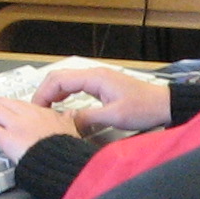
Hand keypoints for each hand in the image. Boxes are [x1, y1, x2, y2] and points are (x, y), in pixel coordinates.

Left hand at [0, 96, 75, 159]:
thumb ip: (68, 120)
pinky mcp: (8, 138)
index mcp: (41, 112)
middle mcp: (27, 114)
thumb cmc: (68, 150)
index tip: (2, 121)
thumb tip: (71, 114)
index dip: (6, 112)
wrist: (66, 162)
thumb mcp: (72, 129)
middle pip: (0, 102)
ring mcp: (17, 125)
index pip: (17, 104)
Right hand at [32, 60, 171, 131]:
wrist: (164, 104)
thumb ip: (89, 119)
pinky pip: (76, 87)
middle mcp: (95, 75)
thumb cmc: (145, 108)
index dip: (43, 94)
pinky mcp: (102, 87)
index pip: (59, 80)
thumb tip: (68, 123)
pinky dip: (65, 96)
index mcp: (95, 78)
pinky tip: (61, 108)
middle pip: (60, 78)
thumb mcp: (115, 117)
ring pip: (67, 82)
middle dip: (44, 93)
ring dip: (53, 94)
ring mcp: (98, 79)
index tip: (35, 109)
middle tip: (36, 111)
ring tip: (45, 111)